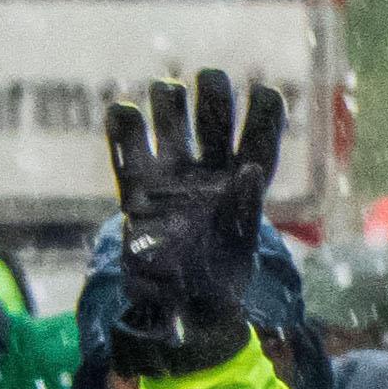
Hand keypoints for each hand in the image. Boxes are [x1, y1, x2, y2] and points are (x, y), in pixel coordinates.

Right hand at [93, 70, 288, 378]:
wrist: (177, 311)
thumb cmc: (219, 285)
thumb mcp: (238, 248)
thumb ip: (242, 209)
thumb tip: (250, 170)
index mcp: (246, 189)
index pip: (259, 142)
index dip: (264, 116)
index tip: (266, 89)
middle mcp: (210, 179)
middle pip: (214, 127)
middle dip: (213, 101)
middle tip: (210, 77)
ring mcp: (173, 183)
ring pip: (172, 133)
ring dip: (169, 108)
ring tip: (167, 87)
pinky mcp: (137, 195)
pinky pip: (129, 158)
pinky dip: (124, 134)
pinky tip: (121, 109)